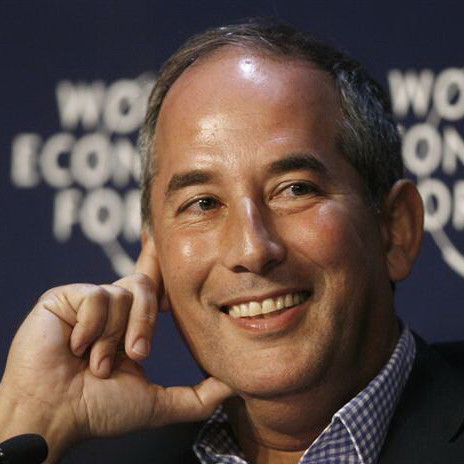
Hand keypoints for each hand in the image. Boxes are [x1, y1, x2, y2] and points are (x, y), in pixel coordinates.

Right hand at [0, 237, 232, 461]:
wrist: (55, 414)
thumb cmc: (100, 410)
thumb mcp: (156, 403)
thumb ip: (198, 396)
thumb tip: (233, 386)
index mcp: (129, 325)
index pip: (153, 286)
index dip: (162, 267)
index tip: (166, 250)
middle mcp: (110, 309)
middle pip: (145, 284)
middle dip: (144, 323)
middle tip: (135, 355)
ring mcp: (87, 302)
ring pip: (123, 292)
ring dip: (114, 336)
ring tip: (96, 363)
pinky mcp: (65, 297)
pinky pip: (97, 296)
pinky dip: (91, 327)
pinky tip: (75, 348)